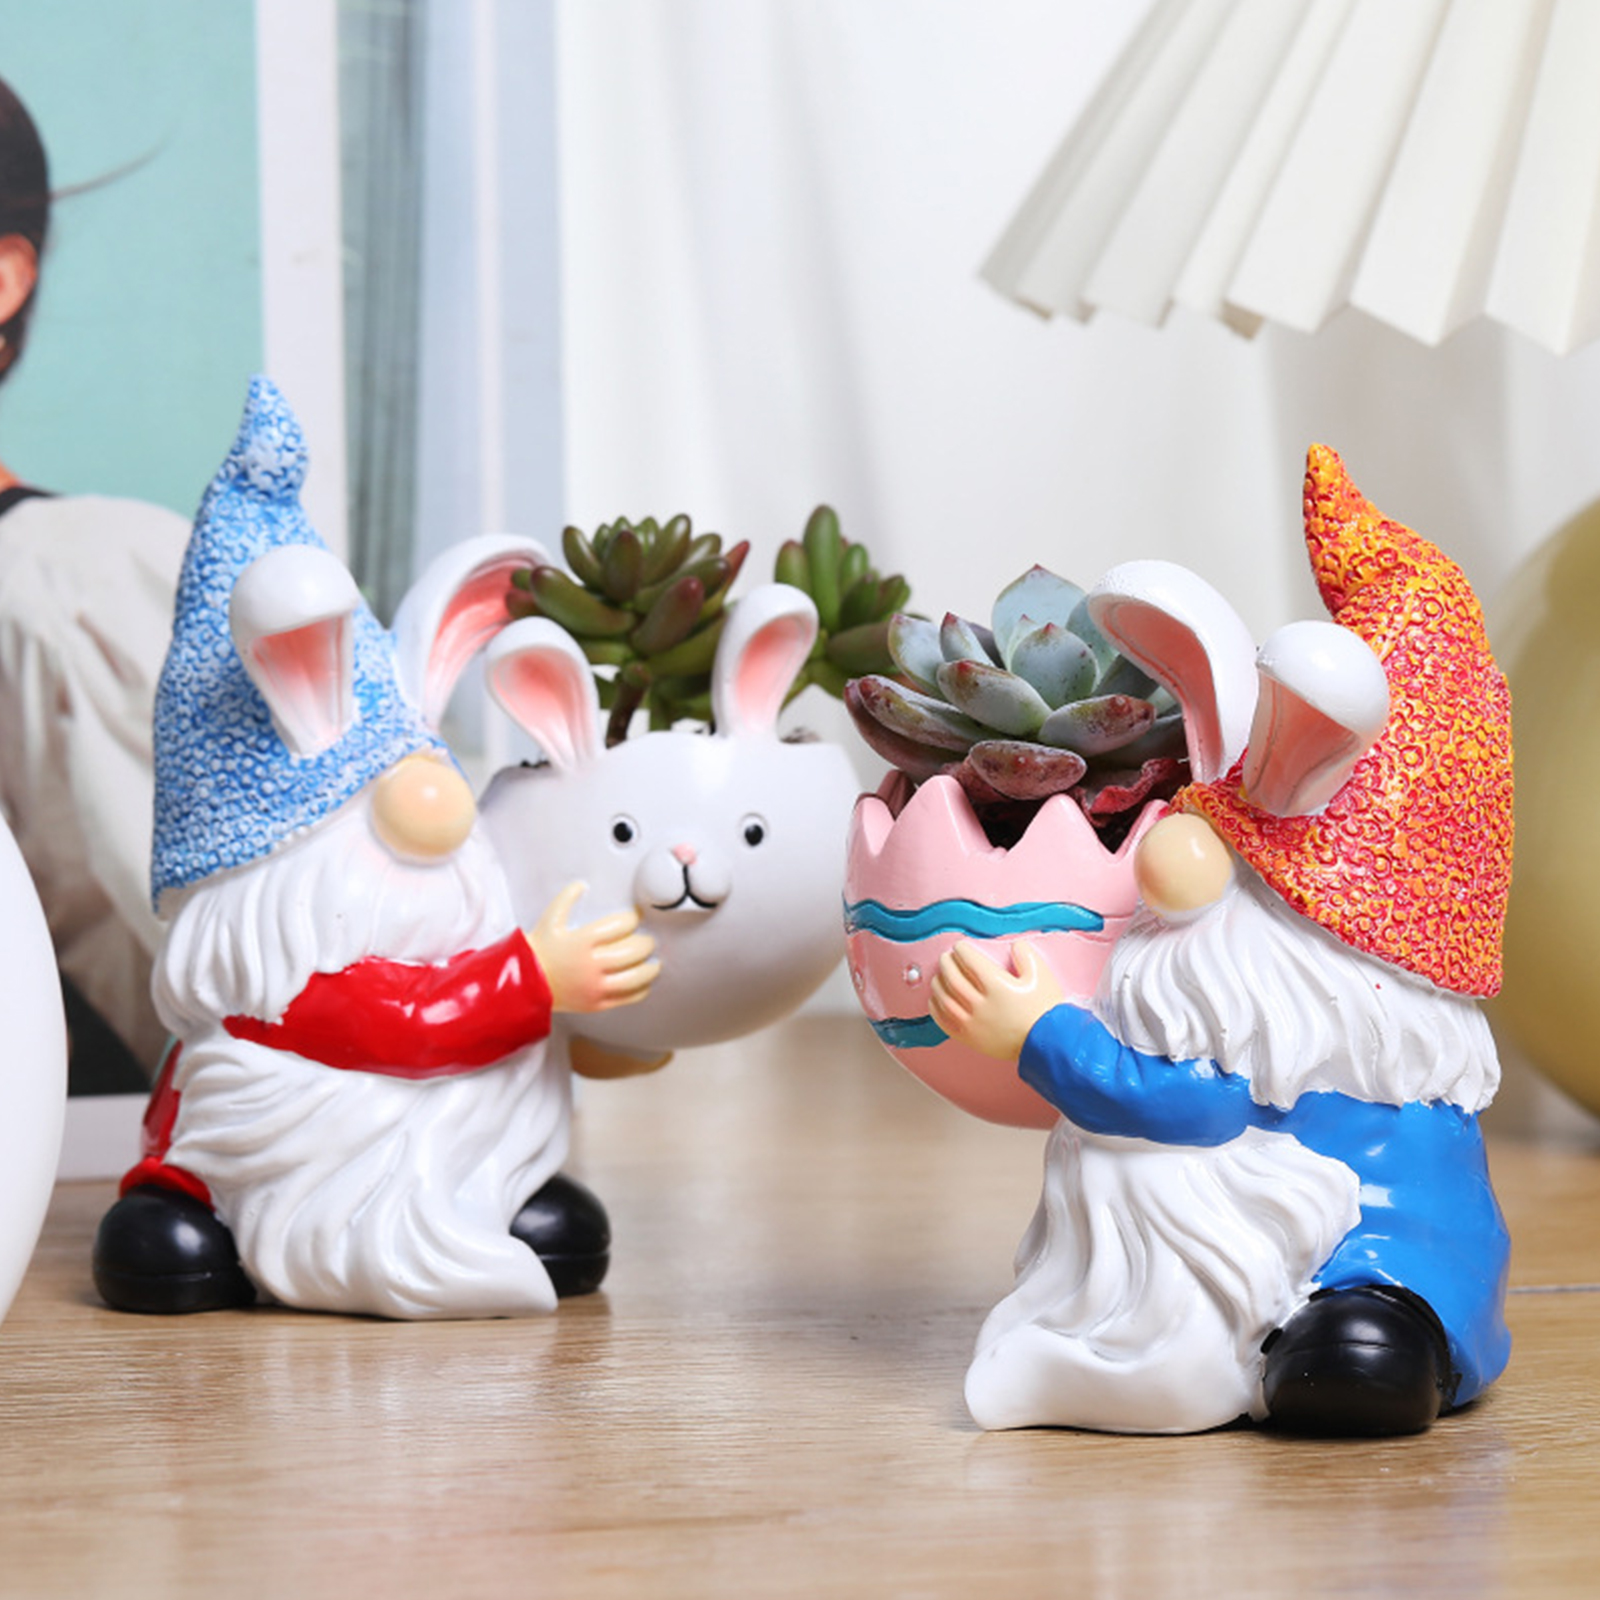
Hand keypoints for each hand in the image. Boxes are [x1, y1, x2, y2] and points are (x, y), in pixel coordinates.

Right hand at [527, 882, 659, 1013]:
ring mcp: (595, 986)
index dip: (632, 919)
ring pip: (637, 976)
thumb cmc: (538, 952)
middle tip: (646, 939)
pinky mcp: (597, 1003)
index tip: (633, 919)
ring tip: (652, 962)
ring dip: (650, 967)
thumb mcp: (550, 920)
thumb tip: (581, 885)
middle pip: (634, 950)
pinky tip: (642, 982)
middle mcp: (591, 965)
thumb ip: (566, 899)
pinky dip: (642, 989)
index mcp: (581, 941)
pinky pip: (628, 998)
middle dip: (646, 942)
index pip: (621, 925)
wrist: (524, 983)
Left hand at [930, 939, 1063, 1061]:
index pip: (970, 961)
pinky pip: (945, 1022)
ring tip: (939, 976)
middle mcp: (981, 1004)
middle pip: (953, 978)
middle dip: (947, 964)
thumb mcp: (1041, 976)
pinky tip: (935, 1000)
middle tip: (947, 957)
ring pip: (945, 999)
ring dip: (938, 984)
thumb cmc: (1045, 1010)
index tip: (960, 947)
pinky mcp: (970, 1039)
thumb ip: (1026, 956)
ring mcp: (973, 1023)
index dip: (962, 951)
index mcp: (997, 986)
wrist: (1047, 1043)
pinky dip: (936, 1009)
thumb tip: (1015, 946)